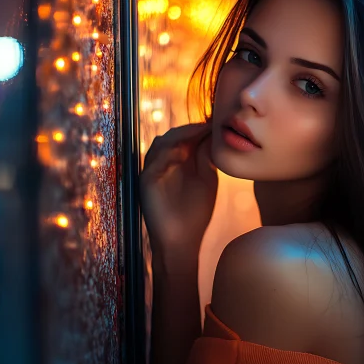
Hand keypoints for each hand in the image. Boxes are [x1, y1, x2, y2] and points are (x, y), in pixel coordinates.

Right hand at [140, 122, 217, 253]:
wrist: (182, 240)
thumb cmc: (196, 212)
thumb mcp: (206, 178)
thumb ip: (206, 157)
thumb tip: (213, 134)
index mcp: (178, 160)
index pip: (186, 136)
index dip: (200, 128)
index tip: (217, 122)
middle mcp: (163, 162)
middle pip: (173, 136)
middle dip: (191, 128)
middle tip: (210, 123)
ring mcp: (153, 171)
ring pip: (162, 144)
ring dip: (180, 136)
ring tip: (198, 131)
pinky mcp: (145, 182)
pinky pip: (154, 161)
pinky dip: (167, 154)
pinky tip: (182, 152)